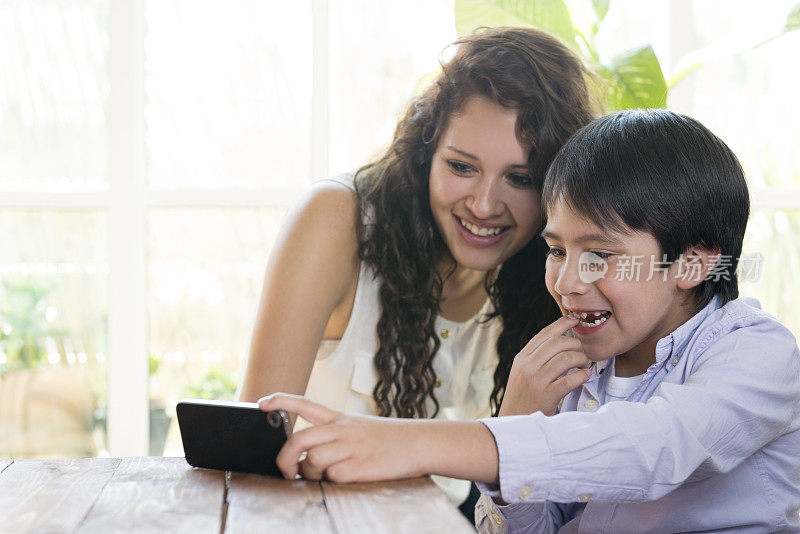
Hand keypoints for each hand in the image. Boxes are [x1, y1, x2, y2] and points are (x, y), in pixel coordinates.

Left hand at [258, 394, 427, 482]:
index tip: (262, 403)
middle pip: (299, 439)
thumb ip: (332, 438)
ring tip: (325, 475)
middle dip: (285, 458)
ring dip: (312, 474)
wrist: (418, 443)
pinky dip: (333, 481)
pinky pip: (332, 477)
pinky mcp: (358, 466)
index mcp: (340, 417)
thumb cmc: (388, 439)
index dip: (281, 401)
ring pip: (312, 461)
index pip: (304, 404)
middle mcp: (342, 429)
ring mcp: (349, 447)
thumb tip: (305, 461)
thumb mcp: (358, 428)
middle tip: (287, 471)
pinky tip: (348, 476)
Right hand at [499, 316, 590, 416]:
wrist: (513, 423)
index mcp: (522, 358)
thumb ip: (536, 357)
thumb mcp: (522, 373)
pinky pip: (570, 380)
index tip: (574, 320)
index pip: (544, 334)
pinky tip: (584, 376)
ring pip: (565, 358)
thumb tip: (559, 340)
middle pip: (557, 343)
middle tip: (582, 352)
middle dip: (575, 344)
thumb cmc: (523, 398)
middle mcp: (527, 366)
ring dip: (581, 359)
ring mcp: (536, 381)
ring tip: (584, 365)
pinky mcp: (546, 396)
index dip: (562, 324)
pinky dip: (581, 376)